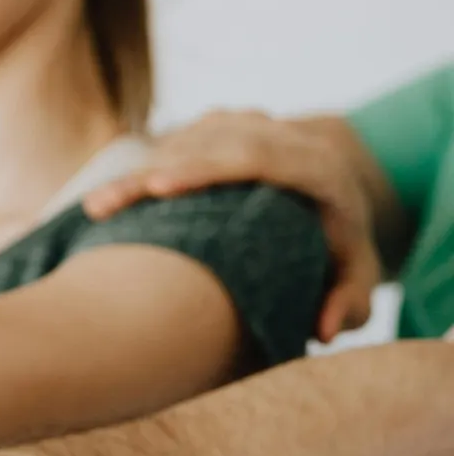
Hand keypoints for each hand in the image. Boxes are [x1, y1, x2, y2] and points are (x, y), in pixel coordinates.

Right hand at [83, 109, 381, 341]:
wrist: (336, 188)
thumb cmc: (341, 243)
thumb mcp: (358, 274)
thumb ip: (350, 303)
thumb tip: (323, 330)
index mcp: (316, 166)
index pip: (253, 156)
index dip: (202, 168)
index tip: (156, 187)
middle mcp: (279, 135)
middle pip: (203, 146)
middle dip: (146, 175)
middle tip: (100, 207)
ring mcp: (245, 125)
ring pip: (181, 140)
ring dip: (134, 172)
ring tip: (96, 209)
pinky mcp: (219, 126)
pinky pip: (174, 141)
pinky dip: (142, 166)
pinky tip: (116, 196)